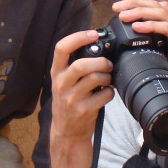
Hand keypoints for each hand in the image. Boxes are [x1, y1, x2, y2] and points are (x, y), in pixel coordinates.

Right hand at [48, 28, 114, 167]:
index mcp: (56, 73)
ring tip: (108, 79)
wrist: (67, 134)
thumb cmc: (70, 103)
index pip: (61, 48)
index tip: (93, 33)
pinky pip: (104, 96)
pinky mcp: (83, 112)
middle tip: (108, 64)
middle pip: (81, 64)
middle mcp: (61, 84)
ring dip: (107, 76)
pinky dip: (110, 92)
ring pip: (94, 79)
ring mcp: (71, 99)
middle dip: (100, 61)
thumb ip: (76, 65)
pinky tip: (108, 94)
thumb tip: (99, 45)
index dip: (78, 37)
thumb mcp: (65, 82)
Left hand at [112, 0, 167, 105]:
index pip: (151, 10)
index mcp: (167, 33)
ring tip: (123, 15)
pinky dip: (151, 25)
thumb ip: (146, 61)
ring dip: (139, 11)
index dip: (134, 6)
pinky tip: (137, 27)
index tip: (117, 10)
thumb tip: (123, 67)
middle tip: (116, 7)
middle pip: (154, 5)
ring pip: (159, 12)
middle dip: (133, 3)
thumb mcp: (160, 68)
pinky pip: (167, 27)